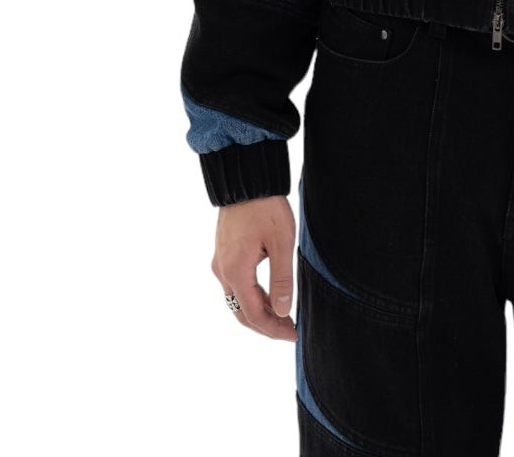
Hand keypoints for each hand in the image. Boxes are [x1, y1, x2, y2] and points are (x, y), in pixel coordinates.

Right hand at [211, 194, 297, 340]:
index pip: (253, 314)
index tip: (293, 334)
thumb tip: (283, 312)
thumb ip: (281, 279)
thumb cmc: (266, 207)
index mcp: (235, 271)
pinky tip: (269, 296)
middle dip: (265, 325)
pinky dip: (252, 296)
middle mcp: (222, 270)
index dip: (273, 329)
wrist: (247, 179)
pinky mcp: (224, 253)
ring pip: (237, 299)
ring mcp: (220, 262)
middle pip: (241, 312)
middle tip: (289, 330)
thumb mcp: (281, 243)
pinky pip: (235, 285)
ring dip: (258, 311)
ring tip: (283, 316)